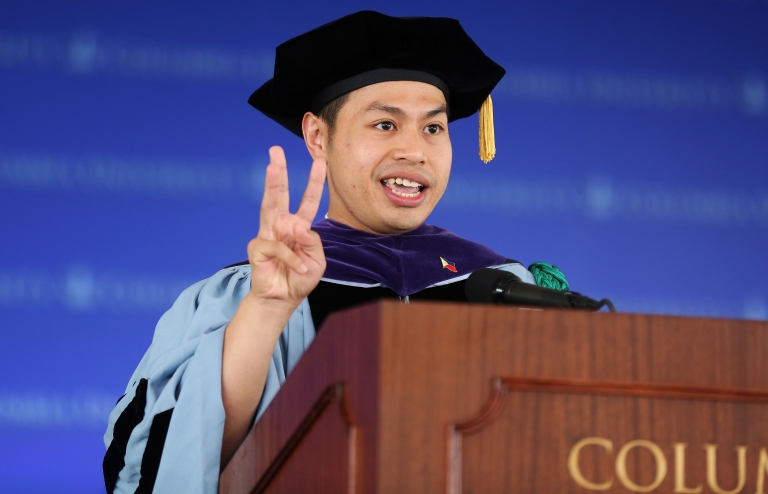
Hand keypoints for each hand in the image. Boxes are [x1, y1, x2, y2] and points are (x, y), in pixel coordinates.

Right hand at [247, 146, 326, 309]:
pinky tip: (299, 269)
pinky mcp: (258, 248)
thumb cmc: (300, 279)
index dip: (315, 182)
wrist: (283, 300)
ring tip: (272, 166)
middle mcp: (281, 226)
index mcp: (298, 226)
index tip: (320, 162)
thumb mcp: (317, 261)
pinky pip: (279, 247)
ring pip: (269, 204)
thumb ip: (313, 243)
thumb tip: (300, 228)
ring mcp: (268, 234)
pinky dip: (292, 259)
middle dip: (279, 171)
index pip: (308, 200)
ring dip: (272, 184)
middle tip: (276, 150)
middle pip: (280, 193)